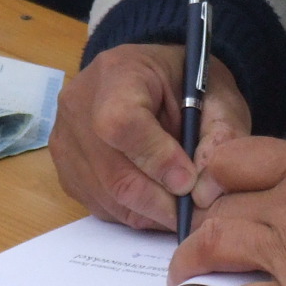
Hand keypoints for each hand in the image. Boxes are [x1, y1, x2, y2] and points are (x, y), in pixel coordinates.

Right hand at [51, 43, 249, 230]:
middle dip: (162, 201)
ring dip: (151, 212)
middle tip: (195, 213)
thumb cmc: (187, 86)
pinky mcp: (64, 169)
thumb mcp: (218, 95)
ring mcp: (66, 139)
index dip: (157, 158)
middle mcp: (80, 105)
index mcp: (119, 71)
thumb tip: (201, 192)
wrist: (154, 80)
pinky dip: (135, 213)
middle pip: (114, 172)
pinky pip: (100, 206)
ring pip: (108, 197)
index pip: (121, 122)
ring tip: (182, 207)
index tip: (189, 179)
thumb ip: (221, 135)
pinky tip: (158, 199)